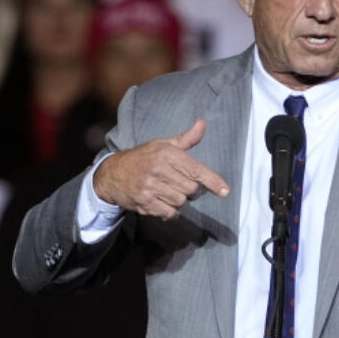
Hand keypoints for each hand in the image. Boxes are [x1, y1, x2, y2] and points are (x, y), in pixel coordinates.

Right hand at [94, 119, 228, 219]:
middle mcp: (159, 169)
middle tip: (178, 184)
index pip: (196, 170)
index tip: (225, 191)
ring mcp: (150, 186)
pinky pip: (169, 213)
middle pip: (191, 189)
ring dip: (178, 200)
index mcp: (166, 153)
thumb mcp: (163, 145)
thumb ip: (186, 139)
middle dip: (190, 190)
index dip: (213, 181)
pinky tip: (161, 202)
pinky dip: (170, 211)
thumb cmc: (144, 158)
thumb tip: (203, 123)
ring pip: (181, 202)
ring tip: (166, 191)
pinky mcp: (144, 202)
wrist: (113, 173)